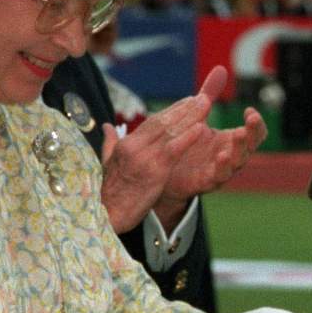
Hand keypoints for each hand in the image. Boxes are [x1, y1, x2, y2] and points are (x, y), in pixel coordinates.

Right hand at [99, 73, 217, 232]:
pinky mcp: (154, 172)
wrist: (106, 215)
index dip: (172, 110)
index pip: (153, 122)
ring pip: (170, 132)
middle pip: (163, 122)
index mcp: (126, 145)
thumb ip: (109, 143)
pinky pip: (174, 150)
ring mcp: (144, 158)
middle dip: (184, 108)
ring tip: (206, 104)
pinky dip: (188, 138)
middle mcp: (134, 147)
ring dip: (190, 116)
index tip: (188, 101)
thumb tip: (106, 127)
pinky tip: (201, 128)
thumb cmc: (108, 194)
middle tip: (203, 97)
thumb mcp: (106, 164)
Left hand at [153, 101, 266, 229]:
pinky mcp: (206, 181)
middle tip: (251, 119)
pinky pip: (218, 176)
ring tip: (239, 134)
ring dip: (240, 148)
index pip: (254, 133)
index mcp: (230, 140)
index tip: (249, 111)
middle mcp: (230, 155)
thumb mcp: (198, 117)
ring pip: (237, 161)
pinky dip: (222, 167)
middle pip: (250, 145)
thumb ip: (209, 95)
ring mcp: (220, 170)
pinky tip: (221, 156)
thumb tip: (220, 69)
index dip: (256, 123)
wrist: (165, 174)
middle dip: (253, 132)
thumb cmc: (187, 144)